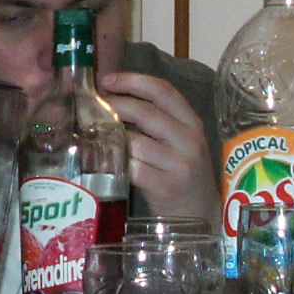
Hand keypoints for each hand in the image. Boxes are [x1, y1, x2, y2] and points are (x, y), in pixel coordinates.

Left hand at [97, 71, 218, 223]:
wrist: (200, 214)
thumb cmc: (182, 173)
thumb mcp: (180, 142)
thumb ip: (157, 121)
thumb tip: (112, 99)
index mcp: (193, 123)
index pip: (163, 91)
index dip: (133, 81)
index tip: (107, 80)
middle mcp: (189, 141)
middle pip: (145, 112)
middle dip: (114, 105)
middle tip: (93, 106)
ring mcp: (179, 165)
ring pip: (135, 141)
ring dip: (109, 136)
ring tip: (93, 133)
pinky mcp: (165, 187)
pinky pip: (132, 168)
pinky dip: (113, 162)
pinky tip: (103, 159)